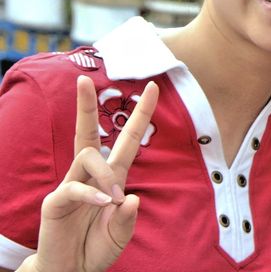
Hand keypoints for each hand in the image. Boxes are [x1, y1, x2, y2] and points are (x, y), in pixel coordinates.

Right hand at [20, 76, 158, 271]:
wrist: (70, 270)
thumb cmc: (96, 248)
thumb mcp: (121, 234)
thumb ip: (127, 219)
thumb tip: (132, 199)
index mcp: (112, 178)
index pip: (127, 139)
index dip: (140, 114)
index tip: (153, 86)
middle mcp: (90, 176)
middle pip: (86, 133)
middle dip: (84, 106)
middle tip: (83, 80)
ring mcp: (71, 186)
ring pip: (86, 157)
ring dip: (105, 173)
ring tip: (112, 198)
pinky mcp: (55, 202)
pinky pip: (74, 188)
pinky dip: (91, 194)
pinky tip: (103, 204)